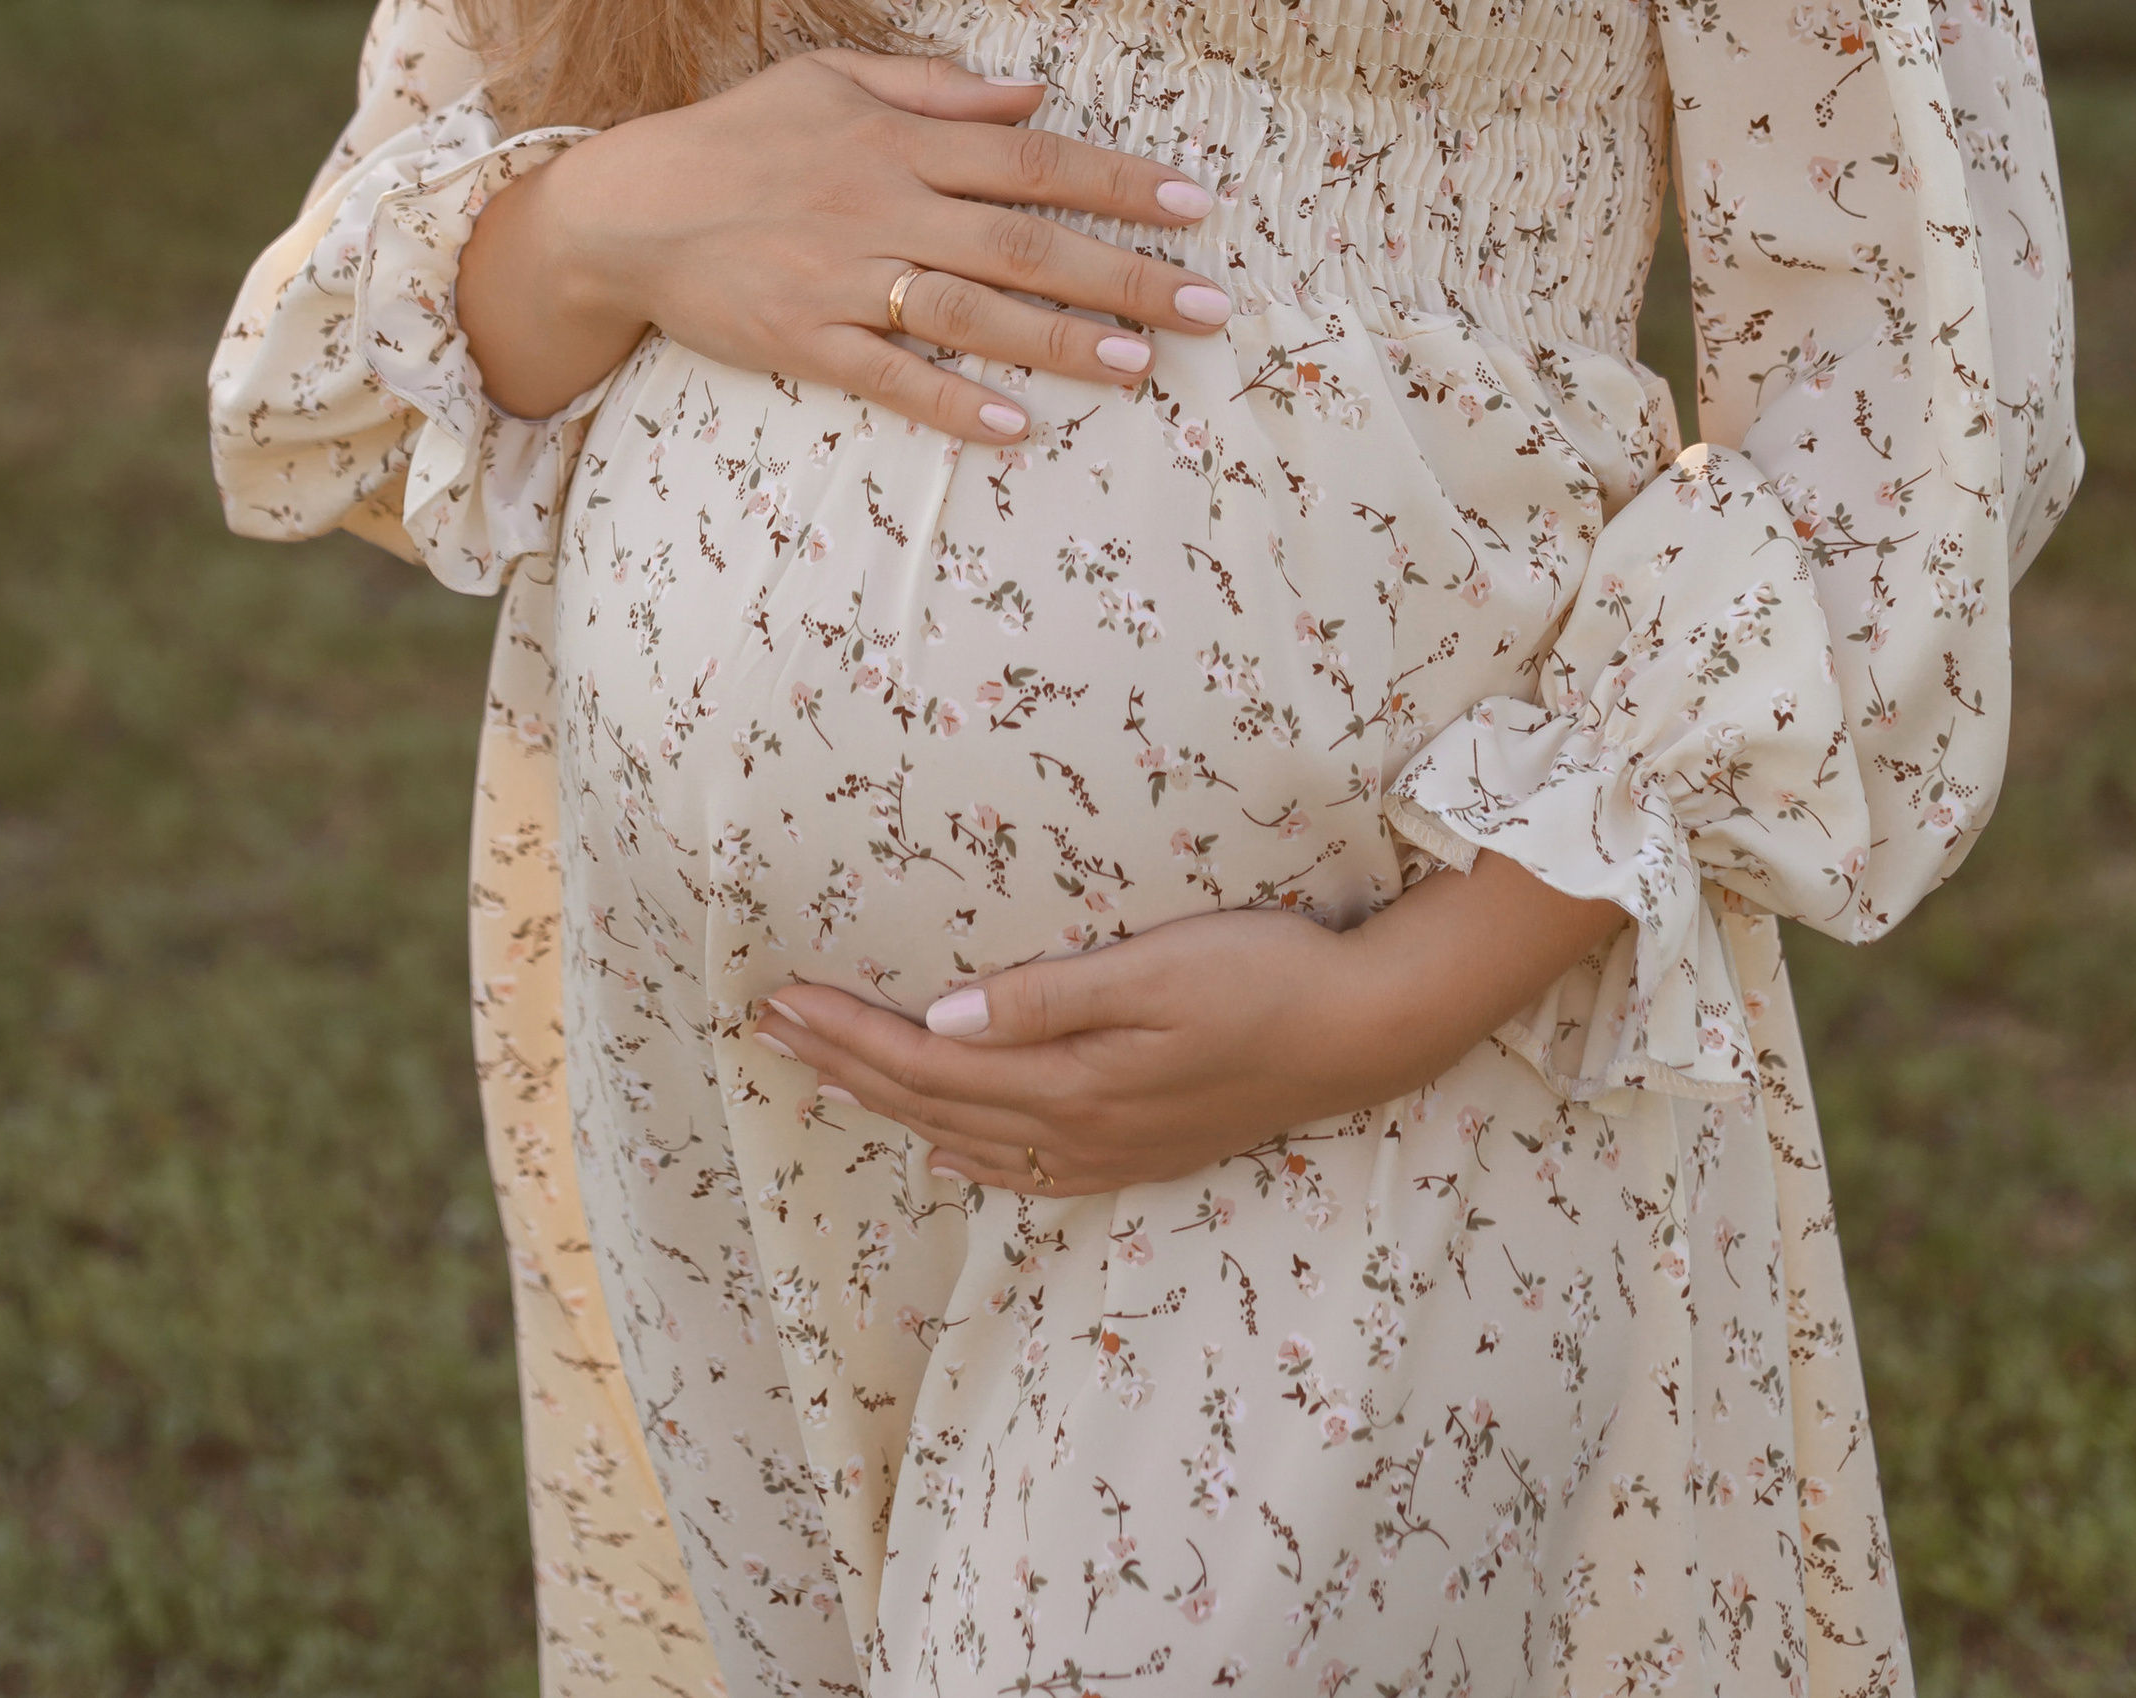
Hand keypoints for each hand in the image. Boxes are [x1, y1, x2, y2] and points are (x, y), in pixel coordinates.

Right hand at [457, 44, 1228, 445]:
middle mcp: (883, 206)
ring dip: (1058, 340)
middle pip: (1024, 243)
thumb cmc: (736, 135)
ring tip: (1137, 365)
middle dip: (1123, 274)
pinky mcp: (804, 339)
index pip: (1033, 160)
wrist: (625, 206)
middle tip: (1205, 306)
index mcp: (898, 141)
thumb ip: (936, 89)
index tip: (1196, 206)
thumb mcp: (831, 77)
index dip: (1119, 181)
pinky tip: (1018, 424)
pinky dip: (953, 400)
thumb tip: (1034, 92)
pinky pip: (890, 376)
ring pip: (970, 312)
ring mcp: (844, 278)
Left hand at [749, 858, 1628, 1194]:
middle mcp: (1080, 1128)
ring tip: (824, 1080)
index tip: (777, 1002)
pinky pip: (1031, 1167)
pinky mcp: (1145, 1146)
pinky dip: (972, 1156)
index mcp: (1072, 1080)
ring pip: (971, 1137)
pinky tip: (946, 1149)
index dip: (846, 1036)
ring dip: (891, 1108)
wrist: (1368, 1031)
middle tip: (767, 1031)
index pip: (927, 1063)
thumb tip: (940, 1021)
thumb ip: (1046, 999)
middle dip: (845, 1066)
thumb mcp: (1157, 968)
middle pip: (934, 1104)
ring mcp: (1114, 1147)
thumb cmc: (1266, 975)